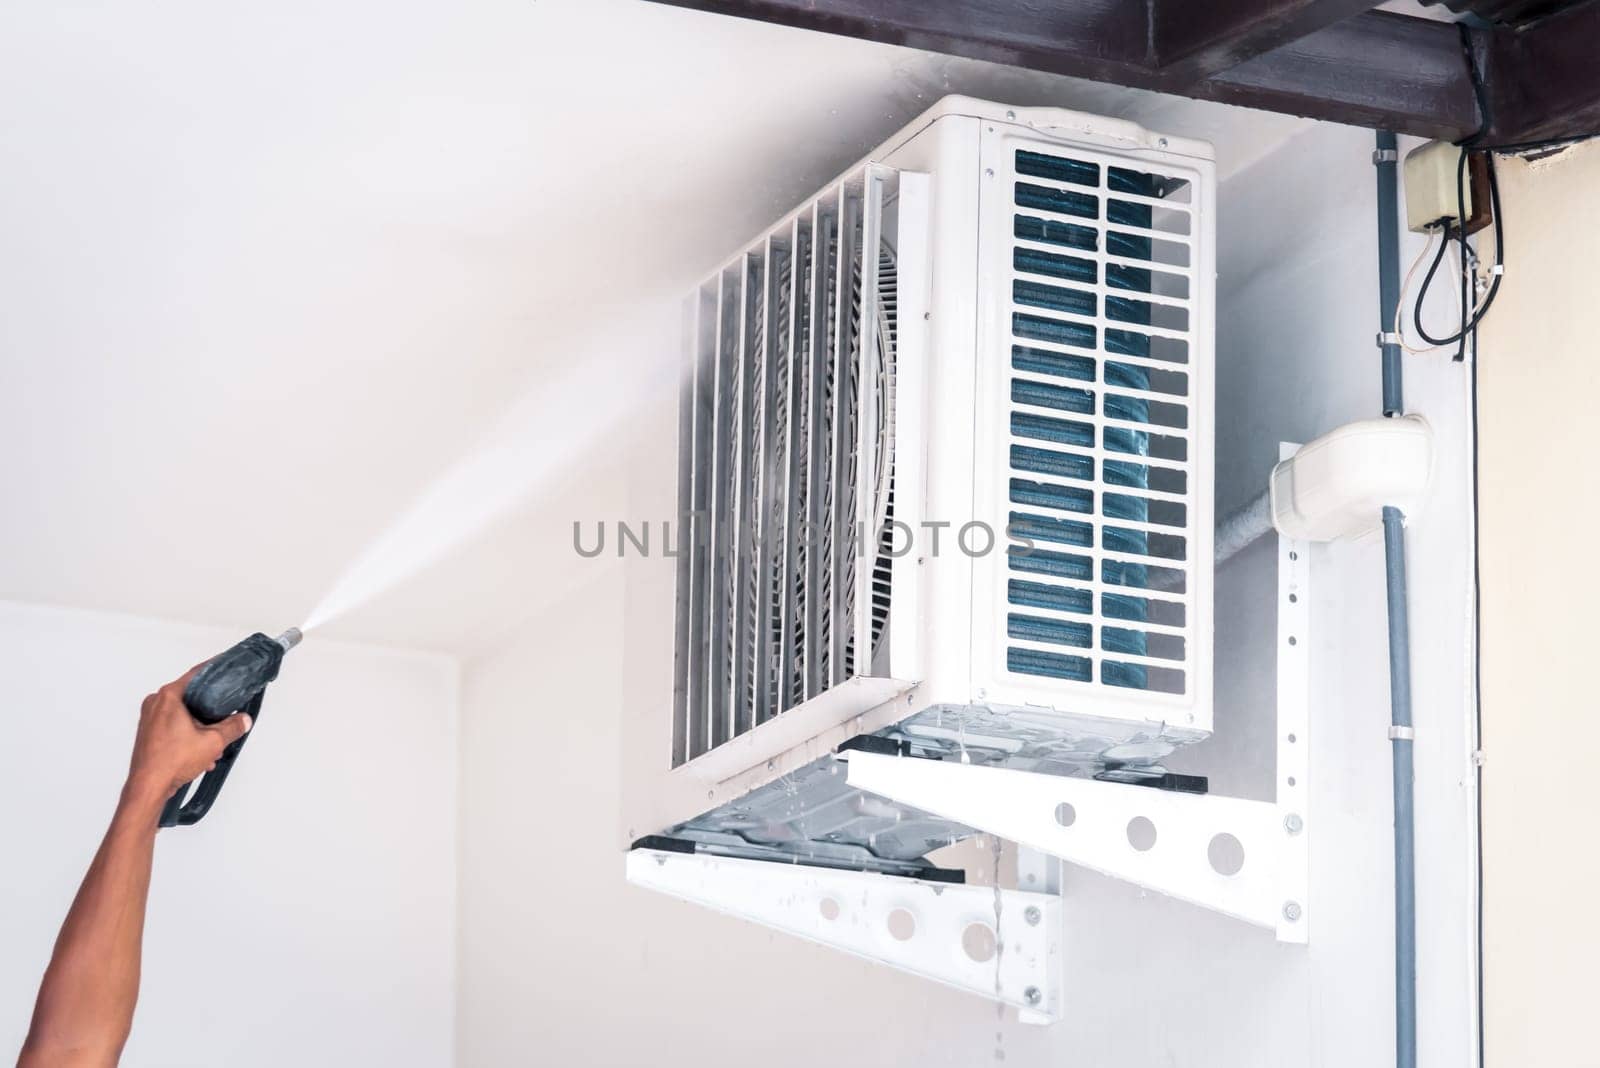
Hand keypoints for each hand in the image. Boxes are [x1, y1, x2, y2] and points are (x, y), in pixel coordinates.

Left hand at [126, 665, 253, 803]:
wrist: (148, 787)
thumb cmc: (169, 762)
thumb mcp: (214, 741)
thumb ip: (233, 727)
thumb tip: (243, 720)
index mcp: (168, 697)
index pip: (197, 674)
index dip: (215, 669)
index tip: (226, 666)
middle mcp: (155, 704)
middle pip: (191, 696)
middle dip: (210, 710)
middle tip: (224, 715)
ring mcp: (149, 719)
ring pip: (184, 714)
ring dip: (200, 727)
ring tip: (211, 743)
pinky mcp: (149, 733)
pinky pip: (175, 726)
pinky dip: (189, 735)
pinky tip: (200, 752)